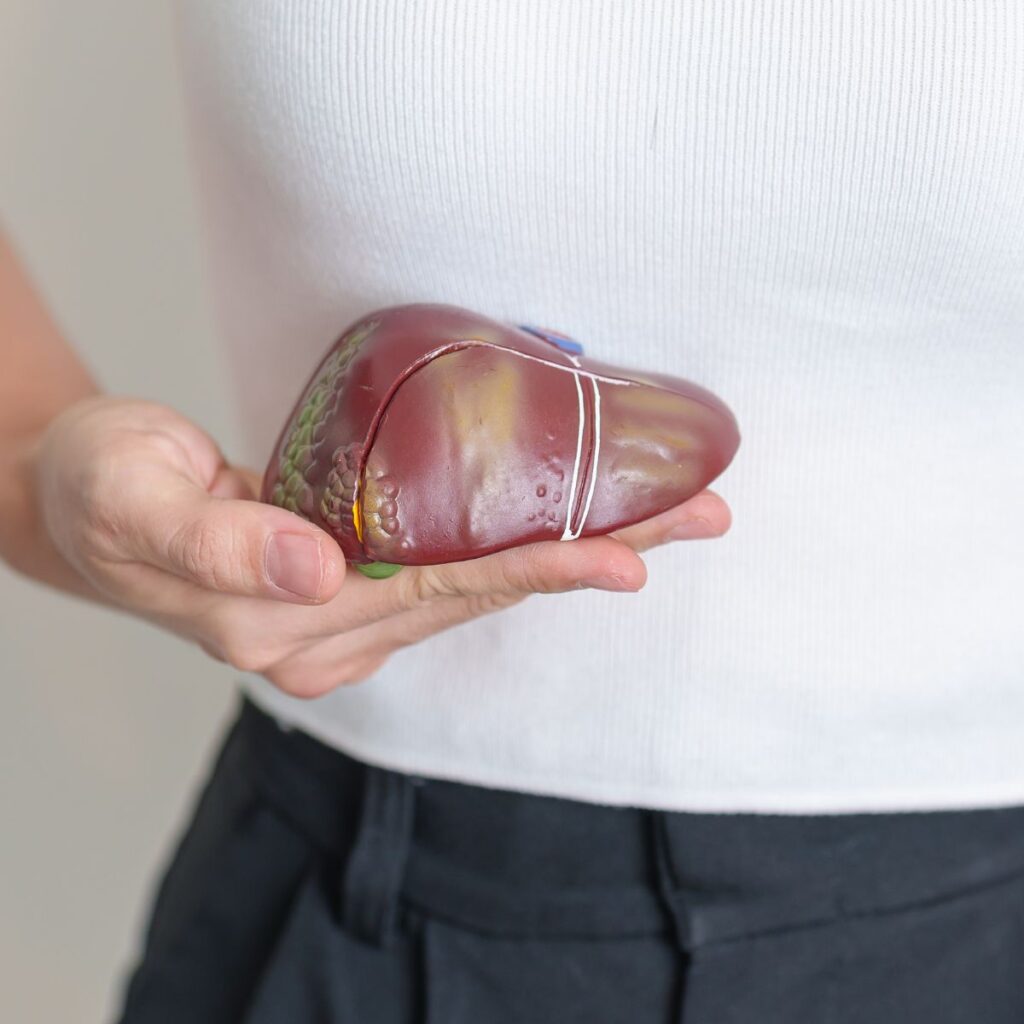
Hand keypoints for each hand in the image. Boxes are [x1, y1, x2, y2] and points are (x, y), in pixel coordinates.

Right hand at [35, 397, 731, 696]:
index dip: (535, 566)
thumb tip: (319, 563)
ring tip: (664, 519)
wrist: (82, 502)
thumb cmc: (102, 487)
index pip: (439, 587)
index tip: (627, 554)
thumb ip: (219, 537)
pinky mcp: (348, 594)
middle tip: (697, 519)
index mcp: (282, 619)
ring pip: (478, 585)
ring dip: (571, 552)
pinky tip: (572, 531)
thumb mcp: (133, 495)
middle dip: (591, 555)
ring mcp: (342, 624)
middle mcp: (327, 636)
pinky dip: (518, 552)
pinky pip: (451, 574)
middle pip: (482, 589)